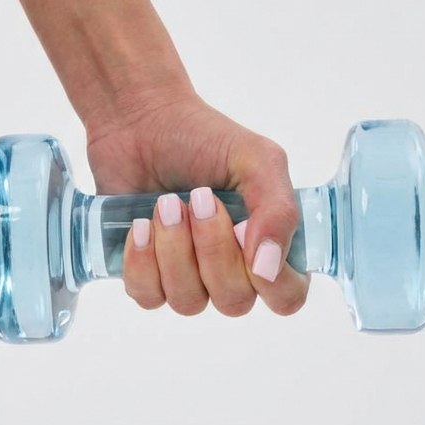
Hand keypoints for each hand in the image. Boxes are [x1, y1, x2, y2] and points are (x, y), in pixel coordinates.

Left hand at [84, 88, 310, 318]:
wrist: (138, 121)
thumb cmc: (202, 137)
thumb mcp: (256, 159)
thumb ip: (278, 210)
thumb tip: (268, 268)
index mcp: (270, 244)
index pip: (286, 297)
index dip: (269, 280)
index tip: (241, 230)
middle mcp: (233, 270)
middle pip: (234, 301)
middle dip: (211, 249)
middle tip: (198, 198)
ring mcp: (188, 277)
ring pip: (188, 302)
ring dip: (174, 249)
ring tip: (165, 203)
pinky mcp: (147, 276)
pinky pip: (148, 296)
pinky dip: (142, 260)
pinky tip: (140, 224)